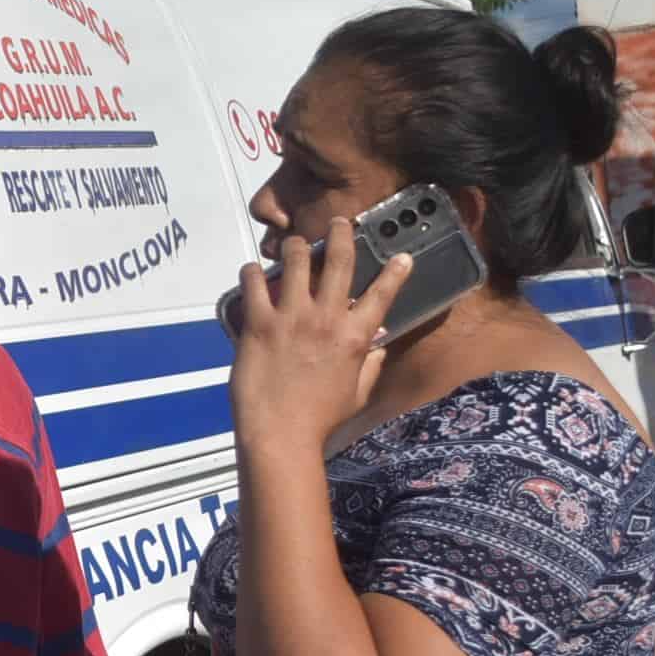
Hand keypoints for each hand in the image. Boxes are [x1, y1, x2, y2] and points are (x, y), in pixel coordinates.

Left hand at [227, 220, 415, 454]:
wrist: (281, 434)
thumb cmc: (322, 419)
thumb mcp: (358, 393)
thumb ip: (370, 365)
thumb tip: (378, 344)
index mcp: (355, 337)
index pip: (383, 294)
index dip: (396, 271)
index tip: (402, 255)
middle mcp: (326, 318)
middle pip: (339, 261)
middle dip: (341, 233)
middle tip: (339, 221)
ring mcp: (290, 317)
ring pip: (295, 260)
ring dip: (296, 247)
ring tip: (293, 245)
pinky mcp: (258, 322)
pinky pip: (253, 282)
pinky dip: (252, 272)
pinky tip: (253, 271)